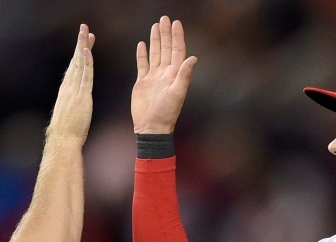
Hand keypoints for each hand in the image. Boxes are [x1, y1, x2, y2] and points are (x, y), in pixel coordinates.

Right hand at [47, 24, 94, 144]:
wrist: (63, 141)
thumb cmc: (66, 133)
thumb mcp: (69, 115)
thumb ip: (72, 106)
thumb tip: (73, 105)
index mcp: (66, 91)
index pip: (74, 68)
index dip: (79, 55)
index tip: (84, 44)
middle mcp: (69, 87)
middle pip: (76, 61)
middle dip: (80, 44)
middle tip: (84, 29)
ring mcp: (74, 91)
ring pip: (80, 64)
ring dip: (83, 47)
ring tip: (86, 33)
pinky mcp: (82, 96)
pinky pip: (85, 75)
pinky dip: (86, 62)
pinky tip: (87, 51)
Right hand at [132, 16, 197, 134]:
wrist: (151, 127)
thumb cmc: (166, 113)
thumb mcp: (177, 93)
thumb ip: (184, 75)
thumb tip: (193, 58)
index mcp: (174, 74)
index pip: (176, 50)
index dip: (177, 36)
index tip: (176, 23)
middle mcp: (165, 73)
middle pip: (165, 48)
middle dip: (165, 33)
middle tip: (164, 18)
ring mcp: (153, 77)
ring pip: (155, 54)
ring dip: (155, 40)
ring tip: (155, 26)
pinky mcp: (142, 83)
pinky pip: (142, 65)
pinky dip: (142, 54)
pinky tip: (142, 44)